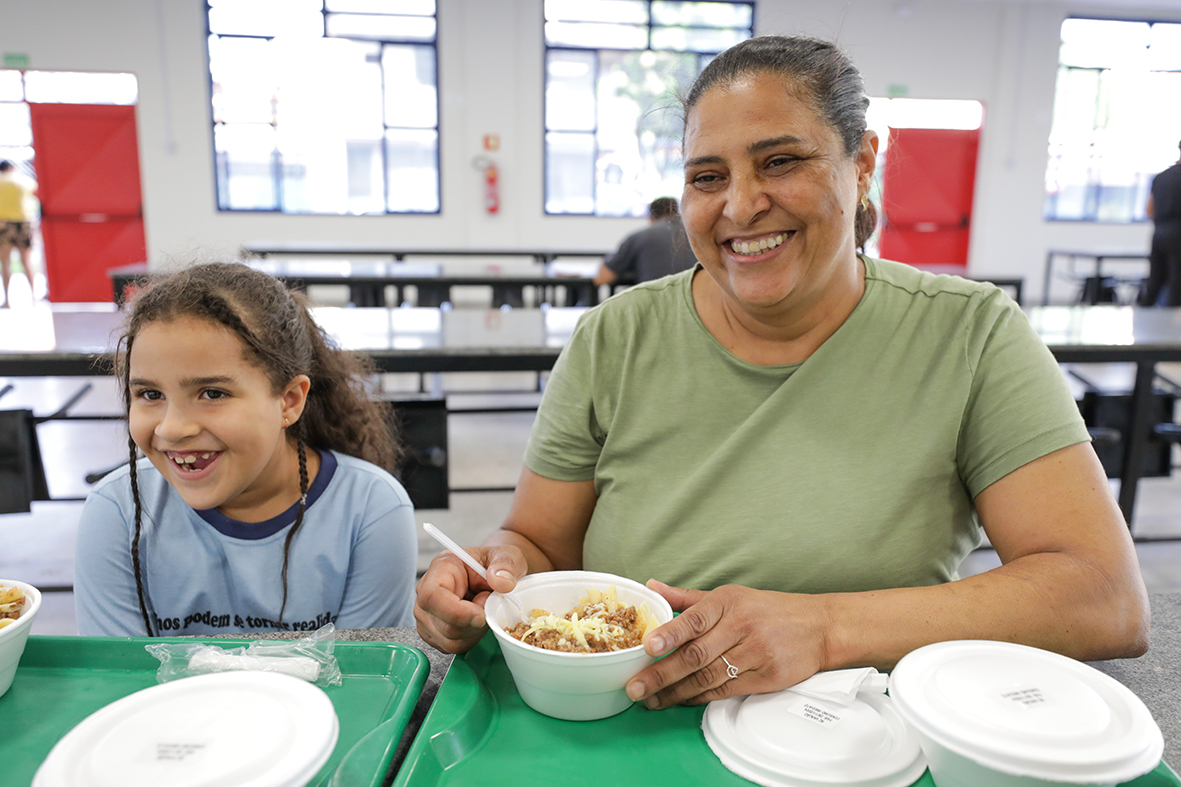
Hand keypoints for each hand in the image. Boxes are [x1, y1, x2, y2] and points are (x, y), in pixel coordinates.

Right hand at [414, 545, 526, 653]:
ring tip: (483, 609)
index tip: (481, 615)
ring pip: (448, 641)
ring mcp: (427, 614)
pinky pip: (452, 647)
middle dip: (473, 623)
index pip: (432, 595)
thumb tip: (502, 583)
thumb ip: (505, 565)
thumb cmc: (494, 563)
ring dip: (474, 632)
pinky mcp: (434, 632)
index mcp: (442, 568)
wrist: (494, 572)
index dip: (455, 612)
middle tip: (488, 602)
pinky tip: (477, 622)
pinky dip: (471, 639)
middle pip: (442, 624)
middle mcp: (427, 591)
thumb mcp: (506, 555)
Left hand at [625, 580, 828, 708]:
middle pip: (696, 655)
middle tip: (636, 687)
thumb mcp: (730, 596)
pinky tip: (681, 700)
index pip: (694, 618)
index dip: (670, 633)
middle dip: (662, 674)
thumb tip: (651, 587)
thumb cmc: (768, 610)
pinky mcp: (767, 677)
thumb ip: (687, 598)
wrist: (818, 627)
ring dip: (676, 692)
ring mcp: (756, 653)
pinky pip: (726, 691)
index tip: (648, 646)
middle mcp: (741, 626)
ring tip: (652, 699)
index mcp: (728, 602)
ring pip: (708, 677)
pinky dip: (700, 697)